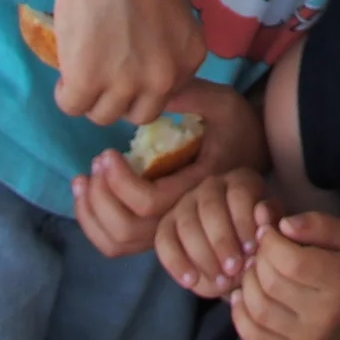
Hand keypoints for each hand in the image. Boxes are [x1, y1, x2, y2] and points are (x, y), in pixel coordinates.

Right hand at [52, 0, 205, 124]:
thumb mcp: (172, 15)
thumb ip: (166, 48)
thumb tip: (143, 71)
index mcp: (190, 58)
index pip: (166, 94)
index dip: (142, 83)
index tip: (127, 68)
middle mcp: (164, 78)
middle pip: (138, 113)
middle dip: (119, 98)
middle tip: (104, 75)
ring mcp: (125, 84)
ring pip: (103, 115)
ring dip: (91, 97)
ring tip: (82, 70)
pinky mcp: (87, 82)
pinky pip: (72, 106)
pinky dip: (65, 93)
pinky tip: (67, 72)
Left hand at [70, 76, 264, 259]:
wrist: (256, 152)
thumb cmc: (237, 124)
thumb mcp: (222, 102)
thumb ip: (190, 96)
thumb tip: (145, 96)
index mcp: (199, 187)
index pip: (150, 202)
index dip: (121, 183)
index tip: (107, 153)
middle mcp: (183, 215)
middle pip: (129, 230)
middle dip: (100, 200)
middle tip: (93, 166)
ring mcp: (170, 225)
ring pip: (120, 242)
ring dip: (92, 215)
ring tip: (83, 181)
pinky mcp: (158, 226)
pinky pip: (119, 243)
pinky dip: (95, 226)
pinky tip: (88, 196)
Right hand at [156, 167, 270, 295]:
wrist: (235, 260)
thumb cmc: (257, 241)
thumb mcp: (270, 231)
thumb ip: (270, 223)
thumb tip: (261, 214)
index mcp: (240, 181)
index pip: (239, 194)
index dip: (245, 223)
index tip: (252, 251)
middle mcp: (210, 187)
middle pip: (210, 208)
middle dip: (222, 241)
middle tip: (234, 269)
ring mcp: (185, 204)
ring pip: (187, 225)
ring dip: (203, 255)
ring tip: (220, 281)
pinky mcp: (166, 226)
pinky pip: (164, 242)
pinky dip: (177, 263)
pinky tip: (192, 282)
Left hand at [232, 205, 339, 339]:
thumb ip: (316, 224)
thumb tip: (282, 225)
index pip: (292, 262)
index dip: (270, 242)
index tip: (268, 231)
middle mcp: (326, 315)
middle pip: (272, 284)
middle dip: (259, 260)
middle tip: (262, 250)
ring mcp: (309, 339)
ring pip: (259, 309)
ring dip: (247, 283)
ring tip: (254, 270)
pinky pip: (254, 337)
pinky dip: (239, 314)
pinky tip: (242, 295)